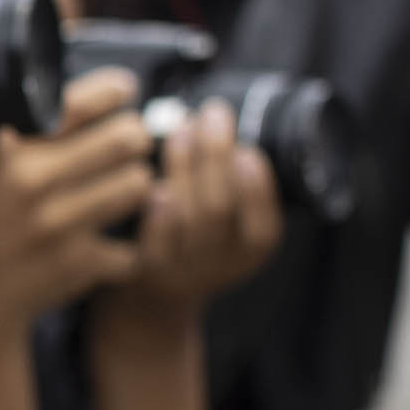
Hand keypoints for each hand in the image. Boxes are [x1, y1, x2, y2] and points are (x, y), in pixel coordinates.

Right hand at [0, 70, 153, 375]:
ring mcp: (61, 225)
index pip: (83, 100)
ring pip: (141, 185)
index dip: (115, 91)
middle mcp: (36, 182)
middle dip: (134, 139)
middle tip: (125, 146)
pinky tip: (104, 244)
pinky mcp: (82, 263)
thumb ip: (15, 133)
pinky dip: (125, 248)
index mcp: (11, 150)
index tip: (123, 92)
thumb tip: (74, 96)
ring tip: (116, 193)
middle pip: (129, 137)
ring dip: (134, 188)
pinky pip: (134, 243)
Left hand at [98, 102, 282, 326]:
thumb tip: (222, 120)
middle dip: (216, 155)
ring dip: (185, 166)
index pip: (263, 225)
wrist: (157, 294)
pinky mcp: (147, 270)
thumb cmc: (198, 237)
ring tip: (182, 128)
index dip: (256, 188)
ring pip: (187, 218)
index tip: (246, 149)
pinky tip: (154, 183)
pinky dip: (157, 212)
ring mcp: (183, 269)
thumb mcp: (233, 220)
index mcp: (253, 250)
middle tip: (212, 115)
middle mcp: (222, 263)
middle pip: (220, 209)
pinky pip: (154, 241)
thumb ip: (235, 181)